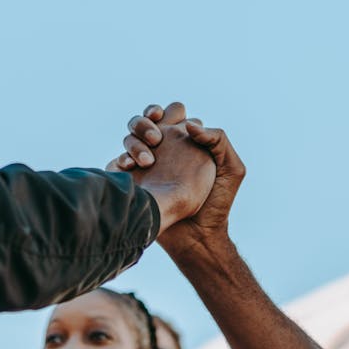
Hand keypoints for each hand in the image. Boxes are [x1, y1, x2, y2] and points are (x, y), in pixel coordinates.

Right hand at [110, 118, 214, 235]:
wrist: (196, 237)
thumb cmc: (217, 205)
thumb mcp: (232, 170)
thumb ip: (218, 140)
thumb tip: (189, 126)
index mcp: (185, 143)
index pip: (172, 113)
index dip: (169, 112)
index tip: (170, 124)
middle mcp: (163, 150)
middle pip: (144, 120)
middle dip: (144, 122)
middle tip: (157, 139)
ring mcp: (144, 165)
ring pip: (129, 137)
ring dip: (135, 142)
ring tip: (148, 162)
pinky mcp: (129, 181)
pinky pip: (116, 162)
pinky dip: (121, 161)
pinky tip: (133, 169)